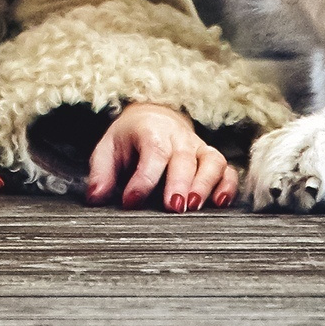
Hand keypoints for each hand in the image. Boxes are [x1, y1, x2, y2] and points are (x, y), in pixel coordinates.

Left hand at [85, 101, 235, 212]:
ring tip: (193, 207)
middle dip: (180, 183)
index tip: (131, 201)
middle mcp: (179, 137)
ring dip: (205, 184)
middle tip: (173, 207)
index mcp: (151, 130)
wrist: (155, 118)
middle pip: (184, 157)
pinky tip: (220, 203)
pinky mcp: (211, 159)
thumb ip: (101, 173)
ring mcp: (198, 148)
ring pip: (211, 161)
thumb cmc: (130, 139)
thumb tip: (96, 197)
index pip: (153, 151)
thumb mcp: (108, 149)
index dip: (143, 178)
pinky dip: (228, 185)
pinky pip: (227, 170)